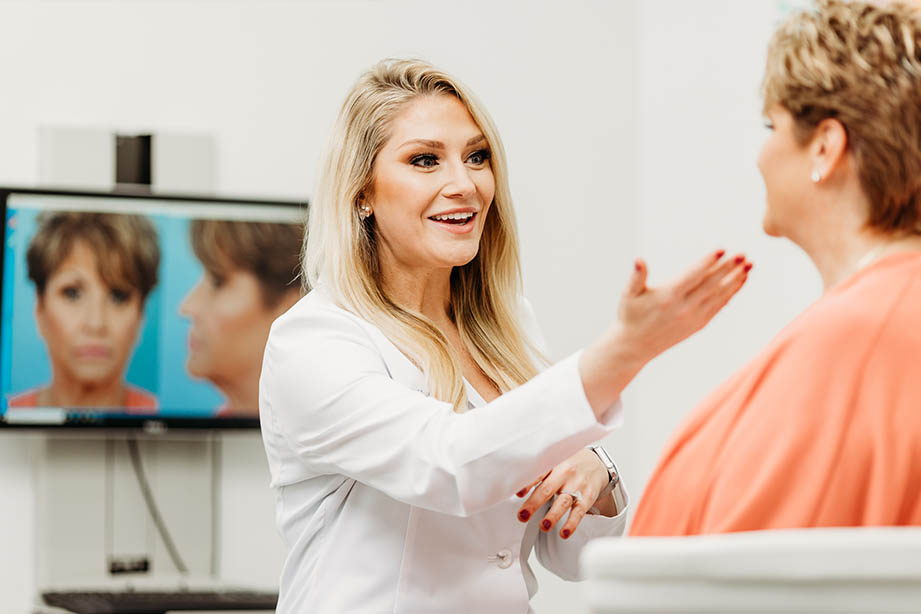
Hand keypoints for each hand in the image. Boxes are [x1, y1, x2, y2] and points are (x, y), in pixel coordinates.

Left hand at [515, 449, 609, 538]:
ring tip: (544, 526)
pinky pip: (579, 512)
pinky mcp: (587, 497)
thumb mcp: (554, 465)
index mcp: (553, 465)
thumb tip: (519, 491)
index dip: (527, 483)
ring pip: (563, 501)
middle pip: (547, 489)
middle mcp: (564, 474)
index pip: (538, 473)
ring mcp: (577, 486)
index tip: (518, 493)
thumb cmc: (570, 466)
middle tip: (523, 516)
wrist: (596, 463)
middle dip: (534, 504)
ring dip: (553, 515)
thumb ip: (539, 477)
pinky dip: (571, 523)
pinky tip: (564, 532)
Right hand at [579, 249, 750, 417]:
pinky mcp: (699, 324)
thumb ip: (636, 277)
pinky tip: (740, 280)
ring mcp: (693, 317)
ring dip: (735, 279)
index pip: (693, 276)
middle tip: (743, 254)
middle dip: (729, 269)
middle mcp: (684, 308)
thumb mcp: (628, 295)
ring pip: (719, 295)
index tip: (723, 250)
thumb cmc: (630, 316)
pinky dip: (731, 293)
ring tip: (749, 265)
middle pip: (711, 285)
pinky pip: (719, 306)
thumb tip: (638, 260)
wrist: (635, 346)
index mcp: (668, 297)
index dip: (708, 262)